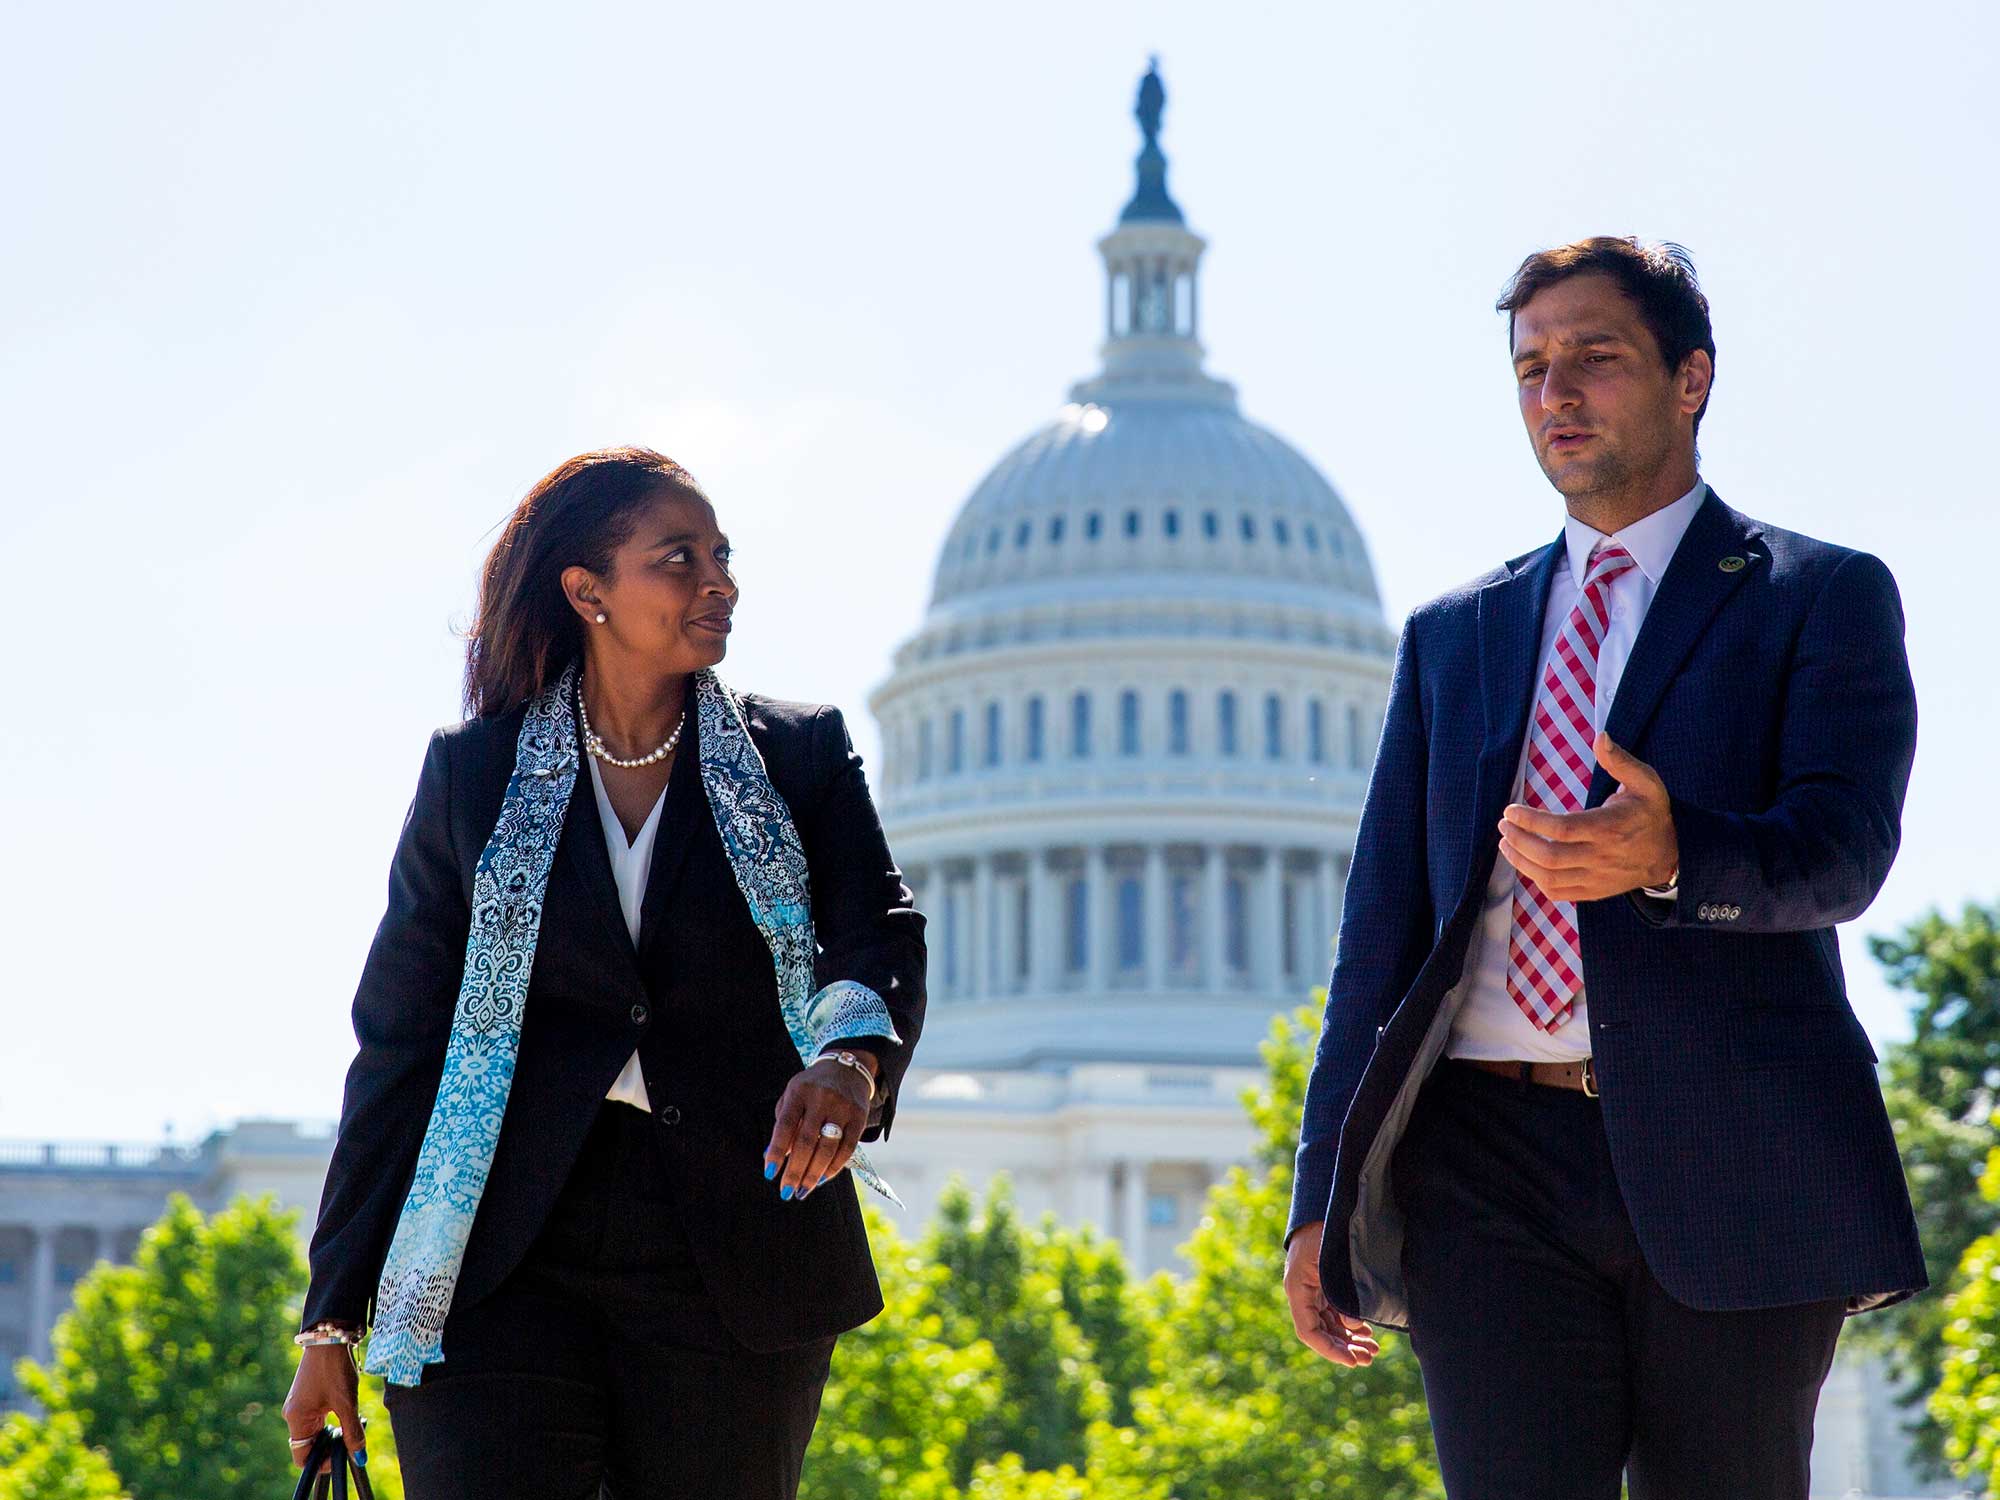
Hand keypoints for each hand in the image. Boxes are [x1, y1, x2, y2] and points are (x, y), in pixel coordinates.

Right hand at [280, 1342, 364, 1471]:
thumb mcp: (347, 1403)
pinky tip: (346, 1409)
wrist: (330, 1336)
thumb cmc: (335, 1369)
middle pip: (309, 1445)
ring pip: (315, 1431)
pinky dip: (331, 1419)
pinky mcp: (306, 1396)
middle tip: (351, 1437)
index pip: (302, 1456)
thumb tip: (358, 1457)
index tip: (342, 1455)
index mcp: (297, 1419)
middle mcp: (293, 1414)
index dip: (322, 1462)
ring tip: (350, 1420)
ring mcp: (298, 1404)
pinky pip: (316, 1417)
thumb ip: (352, 1432)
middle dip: (330, 1446)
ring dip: (332, 1432)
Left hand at [763, 1055, 873, 1200]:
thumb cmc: (811, 1088)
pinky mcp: (860, 1117)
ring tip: (802, 1191)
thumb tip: (772, 1157)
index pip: (785, 1126)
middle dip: (795, 1170)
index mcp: (799, 1091)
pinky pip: (847, 1149)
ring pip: (828, 1148)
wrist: (847, 1068)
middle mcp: (822, 1098)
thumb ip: (783, 1123)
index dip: (776, 1152)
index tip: (769, 1174)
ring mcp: (843, 1108)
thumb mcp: (793, 1096)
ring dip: (814, 1174)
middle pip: (806, 1141)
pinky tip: (822, 1179)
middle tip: (786, 1192)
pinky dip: (834, 1168)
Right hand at [1283, 1221, 1378, 1366]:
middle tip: (1368, 1358)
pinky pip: (1334, 1312)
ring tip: (1372, 1350)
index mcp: (1298, 1289)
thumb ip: (1341, 1295)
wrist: (1321, 1205)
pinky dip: (1349, 1324)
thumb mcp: (1332, 1263)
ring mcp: (1313, 1289)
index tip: (1351, 1361)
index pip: (1308, 1331)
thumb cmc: (1325, 1230)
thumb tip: (1354, 1325)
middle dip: (1345, 1348)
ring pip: (1330, 1324)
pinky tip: (1366, 1332)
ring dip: (1350, 1339)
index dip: (1329, 1350)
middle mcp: (1303, 1293)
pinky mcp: (1323, 1285)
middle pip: (1322, 1331)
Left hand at [1497, 732, 1678, 900]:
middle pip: (1550, 856)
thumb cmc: (1651, 813)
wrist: (1671, 854)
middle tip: (1504, 825)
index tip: (1510, 810)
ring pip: (1550, 878)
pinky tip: (1524, 863)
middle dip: (1519, 840)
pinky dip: (1536, 880)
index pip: (1562, 829)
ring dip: (1520, 862)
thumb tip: (1600, 737)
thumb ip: (1620, 761)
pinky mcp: (1594, 891)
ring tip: (1506, 843)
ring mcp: (1597, 878)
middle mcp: (1602, 857)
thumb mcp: (1646, 782)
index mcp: (1610, 828)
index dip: (1531, 821)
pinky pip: (1559, 892)